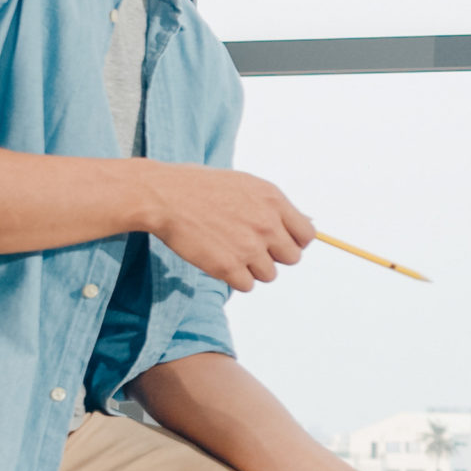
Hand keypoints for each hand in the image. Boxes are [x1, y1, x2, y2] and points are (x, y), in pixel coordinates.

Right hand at [142, 162, 313, 291]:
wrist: (164, 196)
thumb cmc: (202, 187)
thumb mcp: (246, 185)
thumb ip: (274, 207)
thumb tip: (305, 223)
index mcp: (274, 201)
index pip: (306, 236)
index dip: (293, 241)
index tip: (277, 242)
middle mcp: (267, 224)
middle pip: (291, 258)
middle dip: (274, 256)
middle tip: (250, 248)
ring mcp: (249, 247)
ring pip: (269, 275)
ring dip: (252, 269)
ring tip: (230, 251)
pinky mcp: (228, 267)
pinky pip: (247, 285)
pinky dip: (234, 278)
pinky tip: (219, 260)